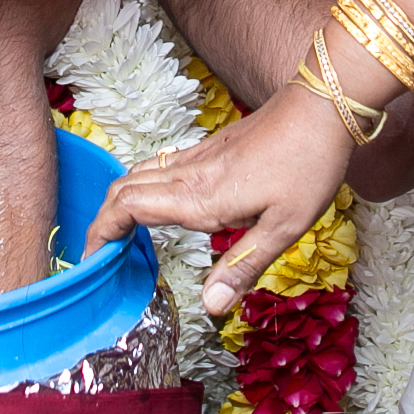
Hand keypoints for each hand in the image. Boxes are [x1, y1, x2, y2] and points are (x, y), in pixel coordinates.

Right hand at [82, 85, 352, 316]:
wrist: (321, 106)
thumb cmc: (308, 165)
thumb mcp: (285, 227)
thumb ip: (243, 265)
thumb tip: (211, 307)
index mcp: (200, 198)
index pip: (128, 209)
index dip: (101, 233)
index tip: (92, 259)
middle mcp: (189, 174)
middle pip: (123, 189)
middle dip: (101, 220)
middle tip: (98, 253)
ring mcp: (198, 156)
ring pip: (138, 173)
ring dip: (119, 201)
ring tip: (120, 232)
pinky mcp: (210, 146)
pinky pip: (160, 164)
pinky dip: (142, 185)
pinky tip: (158, 202)